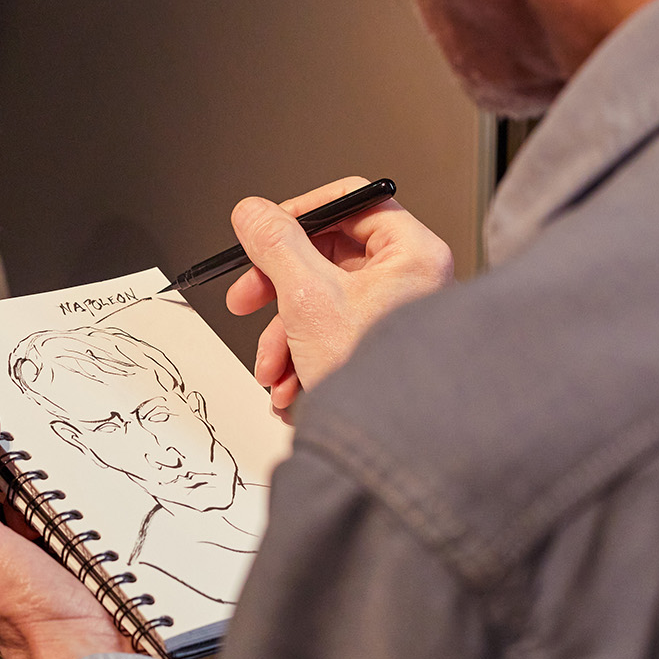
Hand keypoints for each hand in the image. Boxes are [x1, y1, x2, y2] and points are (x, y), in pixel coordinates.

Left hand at [0, 406, 133, 658]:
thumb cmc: (32, 622)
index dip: (2, 447)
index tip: (16, 415)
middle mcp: (28, 557)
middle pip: (41, 486)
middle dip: (55, 465)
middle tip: (66, 446)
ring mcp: (74, 562)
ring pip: (84, 501)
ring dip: (96, 485)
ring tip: (100, 472)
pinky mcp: (116, 565)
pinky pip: (123, 520)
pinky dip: (128, 509)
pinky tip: (126, 503)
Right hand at [227, 176, 453, 417]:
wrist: (391, 456)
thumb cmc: (374, 379)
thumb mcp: (307, 299)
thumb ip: (275, 245)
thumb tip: (251, 212)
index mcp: (413, 253)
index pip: (350, 202)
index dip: (299, 214)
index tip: (263, 234)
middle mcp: (413, 280)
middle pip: (328, 256)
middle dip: (279, 291)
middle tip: (245, 299)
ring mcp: (398, 317)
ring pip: (323, 302)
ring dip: (284, 335)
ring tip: (272, 371)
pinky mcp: (380, 350)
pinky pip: (333, 335)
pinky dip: (303, 357)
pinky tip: (290, 388)